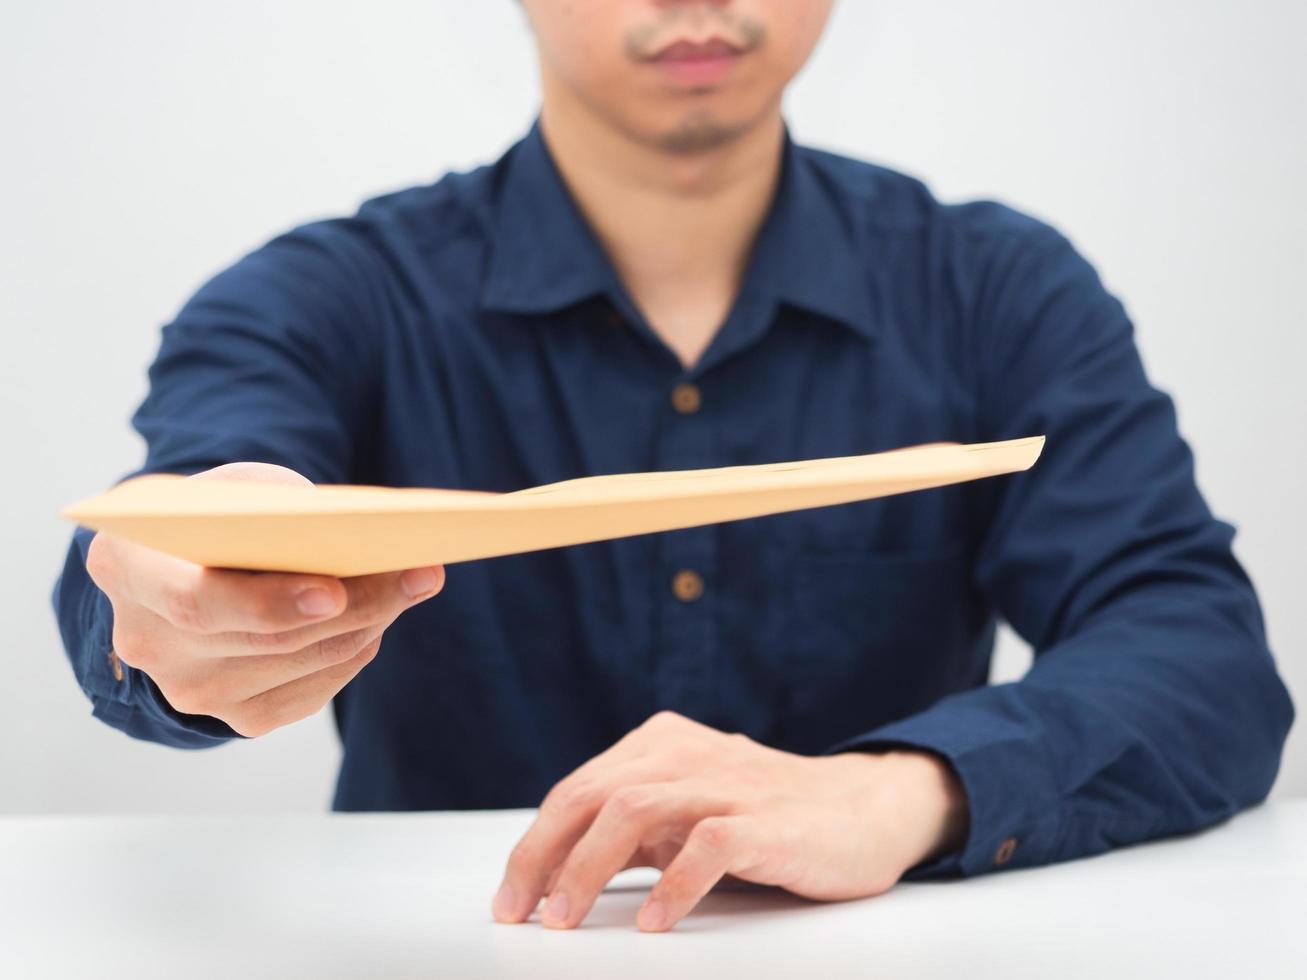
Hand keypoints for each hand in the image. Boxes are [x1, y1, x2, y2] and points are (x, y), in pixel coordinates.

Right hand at [84, 461, 444, 736]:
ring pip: (299, 663)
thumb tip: (354, 535)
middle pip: (266, 637)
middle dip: (354, 605)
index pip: (196, 602)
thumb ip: (274, 505)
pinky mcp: (236, 717)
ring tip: (413, 584)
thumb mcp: (230, 489)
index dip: (267, 603)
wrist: (182, 570)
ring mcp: (190, 689)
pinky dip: (353, 648)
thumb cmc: (212, 517)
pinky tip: (379, 616)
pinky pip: (312, 689)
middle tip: (417, 575)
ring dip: (368, 623)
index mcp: (127, 568)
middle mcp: (147, 641)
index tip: (332, 594)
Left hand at [492, 711, 968, 931]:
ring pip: (635, 809)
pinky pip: (709, 846)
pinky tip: (652, 923)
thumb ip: (633, 830)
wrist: (865, 809)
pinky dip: (674, 885)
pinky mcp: (767, 821)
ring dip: (589, 867)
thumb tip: (557, 872)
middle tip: (521, 911)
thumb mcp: (688, 812)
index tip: (511, 897)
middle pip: (593, 795)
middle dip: (544, 855)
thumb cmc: (767, 815)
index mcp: (661, 745)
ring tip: (565, 918)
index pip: (578, 789)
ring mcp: (727, 784)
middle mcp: (686, 754)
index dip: (535, 844)